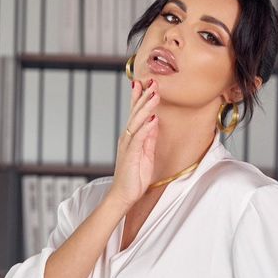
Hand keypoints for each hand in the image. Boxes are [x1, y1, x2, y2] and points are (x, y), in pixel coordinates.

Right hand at [109, 77, 159, 210]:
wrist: (123, 196)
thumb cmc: (134, 178)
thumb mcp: (146, 155)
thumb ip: (149, 138)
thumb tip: (155, 122)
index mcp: (131, 137)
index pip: (136, 114)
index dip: (141, 98)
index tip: (148, 83)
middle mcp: (127, 138)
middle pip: (136, 113)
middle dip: (144, 96)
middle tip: (153, 81)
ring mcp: (128, 145)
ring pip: (137, 121)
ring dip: (146, 107)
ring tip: (155, 93)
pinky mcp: (131, 155)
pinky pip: (139, 138)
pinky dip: (146, 127)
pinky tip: (153, 118)